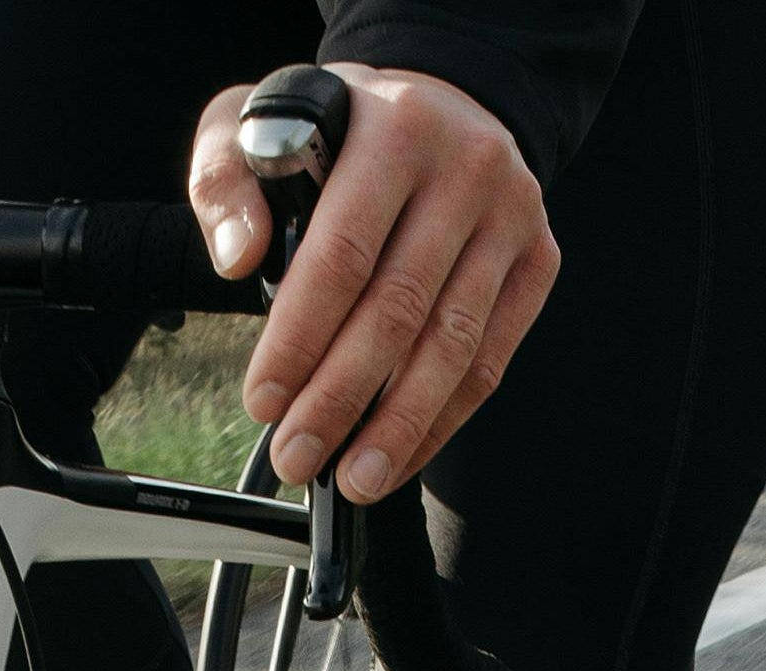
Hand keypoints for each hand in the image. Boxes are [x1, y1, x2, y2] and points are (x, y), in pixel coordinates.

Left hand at [183, 65, 557, 502]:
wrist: (442, 99)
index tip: (264, 401)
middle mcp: (465, 169)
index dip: (301, 337)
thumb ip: (227, 182)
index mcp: (394, 130)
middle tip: (298, 456)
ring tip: (356, 477)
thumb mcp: (259, 120)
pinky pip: (491, 355)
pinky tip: (402, 452)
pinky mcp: (538, 257)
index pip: (344, 253)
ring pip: (454, 342)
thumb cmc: (339, 124)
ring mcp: (512, 216)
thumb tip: (238, 260)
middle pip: (400, 308)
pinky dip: (444, 416)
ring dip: (401, 424)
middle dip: (342, 397)